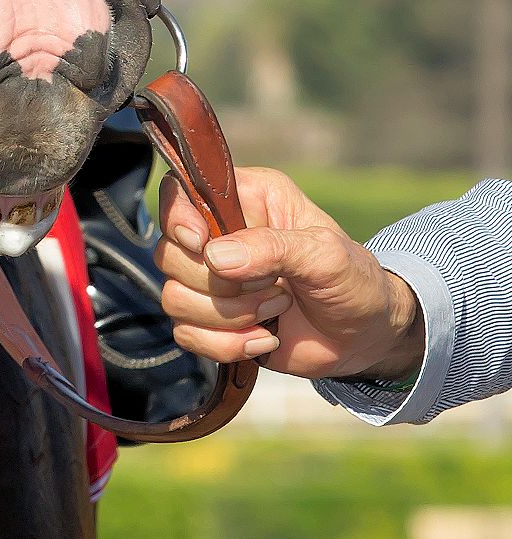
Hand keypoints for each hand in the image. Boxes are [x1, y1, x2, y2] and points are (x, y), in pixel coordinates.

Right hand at [159, 163, 425, 382]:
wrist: (367, 336)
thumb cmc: (354, 281)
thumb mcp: (326, 256)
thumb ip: (274, 248)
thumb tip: (215, 256)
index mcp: (243, 198)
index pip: (179, 192)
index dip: (179, 219)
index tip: (204, 245)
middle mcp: (219, 235)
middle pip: (170, 254)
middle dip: (223, 285)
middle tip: (274, 288)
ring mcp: (212, 280)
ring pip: (175, 298)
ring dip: (228, 317)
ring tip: (274, 313)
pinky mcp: (212, 321)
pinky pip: (186, 335)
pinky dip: (226, 345)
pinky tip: (265, 340)